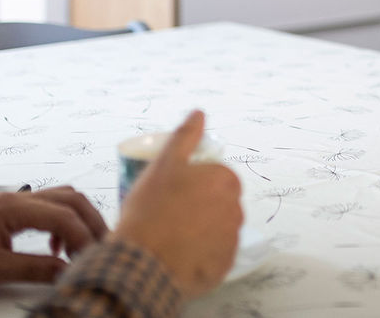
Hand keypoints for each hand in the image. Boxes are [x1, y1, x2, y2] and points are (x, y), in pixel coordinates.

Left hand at [0, 185, 108, 295]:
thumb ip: (33, 268)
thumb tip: (66, 273)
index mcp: (10, 208)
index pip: (63, 216)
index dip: (83, 237)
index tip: (93, 258)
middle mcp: (14, 198)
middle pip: (70, 199)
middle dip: (91, 222)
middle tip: (102, 247)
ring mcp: (11, 201)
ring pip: (61, 199)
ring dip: (79, 219)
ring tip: (85, 246)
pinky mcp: (7, 210)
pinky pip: (46, 207)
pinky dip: (62, 222)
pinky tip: (56, 246)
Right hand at [113, 110, 242, 299]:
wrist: (142, 261)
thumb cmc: (152, 207)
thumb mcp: (165, 163)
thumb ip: (185, 135)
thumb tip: (199, 112)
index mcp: (227, 181)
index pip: (216, 178)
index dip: (193, 184)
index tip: (173, 193)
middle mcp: (237, 210)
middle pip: (218, 204)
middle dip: (199, 207)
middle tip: (168, 215)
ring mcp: (232, 242)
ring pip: (216, 231)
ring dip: (200, 232)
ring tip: (170, 237)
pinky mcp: (224, 268)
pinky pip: (213, 257)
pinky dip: (200, 256)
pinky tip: (178, 256)